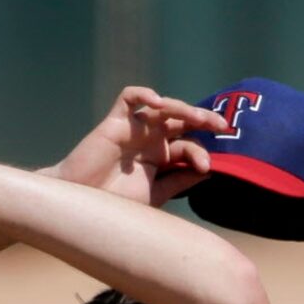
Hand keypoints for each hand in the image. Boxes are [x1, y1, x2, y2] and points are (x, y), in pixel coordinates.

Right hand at [47, 87, 227, 206]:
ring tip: (197, 117)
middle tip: (221, 126)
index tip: (206, 167)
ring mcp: (133, 130)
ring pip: (162, 106)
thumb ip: (179, 181)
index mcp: (160, 157)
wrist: (82, 209)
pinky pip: (129, 97)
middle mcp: (149, 140)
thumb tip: (209, 170)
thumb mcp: (155, 195)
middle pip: (181, 119)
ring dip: (183, 108)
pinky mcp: (114, 123)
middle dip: (203, 119)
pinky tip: (158, 103)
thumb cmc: (115, 206)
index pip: (188, 144)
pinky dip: (144, 94)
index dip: (200, 153)